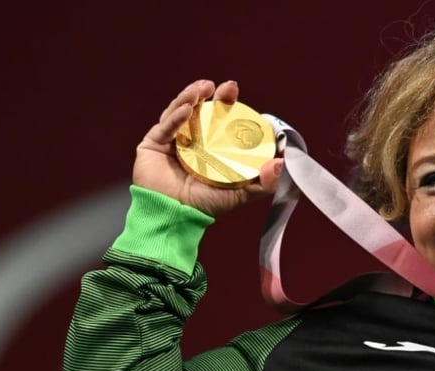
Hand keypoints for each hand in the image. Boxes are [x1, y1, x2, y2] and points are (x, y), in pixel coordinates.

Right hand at [133, 79, 283, 217]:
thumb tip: (281, 163)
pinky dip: (177, 116)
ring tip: (204, 89)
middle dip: (215, 96)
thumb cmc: (204, 208)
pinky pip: (166, 126)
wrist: (173, 218)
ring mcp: (172, 140)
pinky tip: (188, 109)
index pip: (222, 121)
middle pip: (202, 111)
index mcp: (210, 148)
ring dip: (192, 97)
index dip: (231, 106)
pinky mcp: (153, 143)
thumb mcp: (239, 194)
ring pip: (181, 112)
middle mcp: (192, 141)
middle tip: (227, 87)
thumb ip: (262, 182)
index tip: (241, 97)